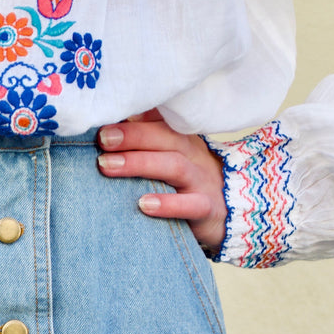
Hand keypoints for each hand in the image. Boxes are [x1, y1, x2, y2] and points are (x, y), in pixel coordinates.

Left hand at [96, 109, 225, 255]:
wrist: (231, 215)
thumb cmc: (188, 184)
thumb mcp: (171, 158)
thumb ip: (148, 141)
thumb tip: (113, 123)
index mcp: (181, 139)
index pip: (160, 120)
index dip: (133, 118)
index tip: (103, 120)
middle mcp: (192, 154)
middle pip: (165, 137)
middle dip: (132, 136)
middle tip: (103, 139)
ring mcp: (201, 180)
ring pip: (173, 166)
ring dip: (139, 163)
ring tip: (107, 166)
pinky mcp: (207, 208)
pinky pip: (190, 205)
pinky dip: (167, 204)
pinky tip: (143, 204)